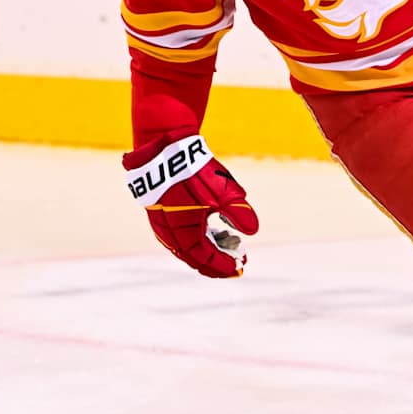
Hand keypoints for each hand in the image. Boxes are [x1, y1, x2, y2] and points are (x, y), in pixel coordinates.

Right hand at [124, 134, 259, 277]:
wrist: (163, 146)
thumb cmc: (192, 170)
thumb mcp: (221, 191)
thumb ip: (238, 212)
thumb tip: (253, 230)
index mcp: (183, 233)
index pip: (205, 259)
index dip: (223, 265)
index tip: (240, 267)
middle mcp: (169, 234)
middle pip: (194, 258)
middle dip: (216, 262)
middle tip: (236, 261)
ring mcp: (161, 223)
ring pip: (185, 247)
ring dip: (206, 250)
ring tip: (227, 244)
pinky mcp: (159, 211)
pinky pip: (178, 235)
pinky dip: (195, 238)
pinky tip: (209, 231)